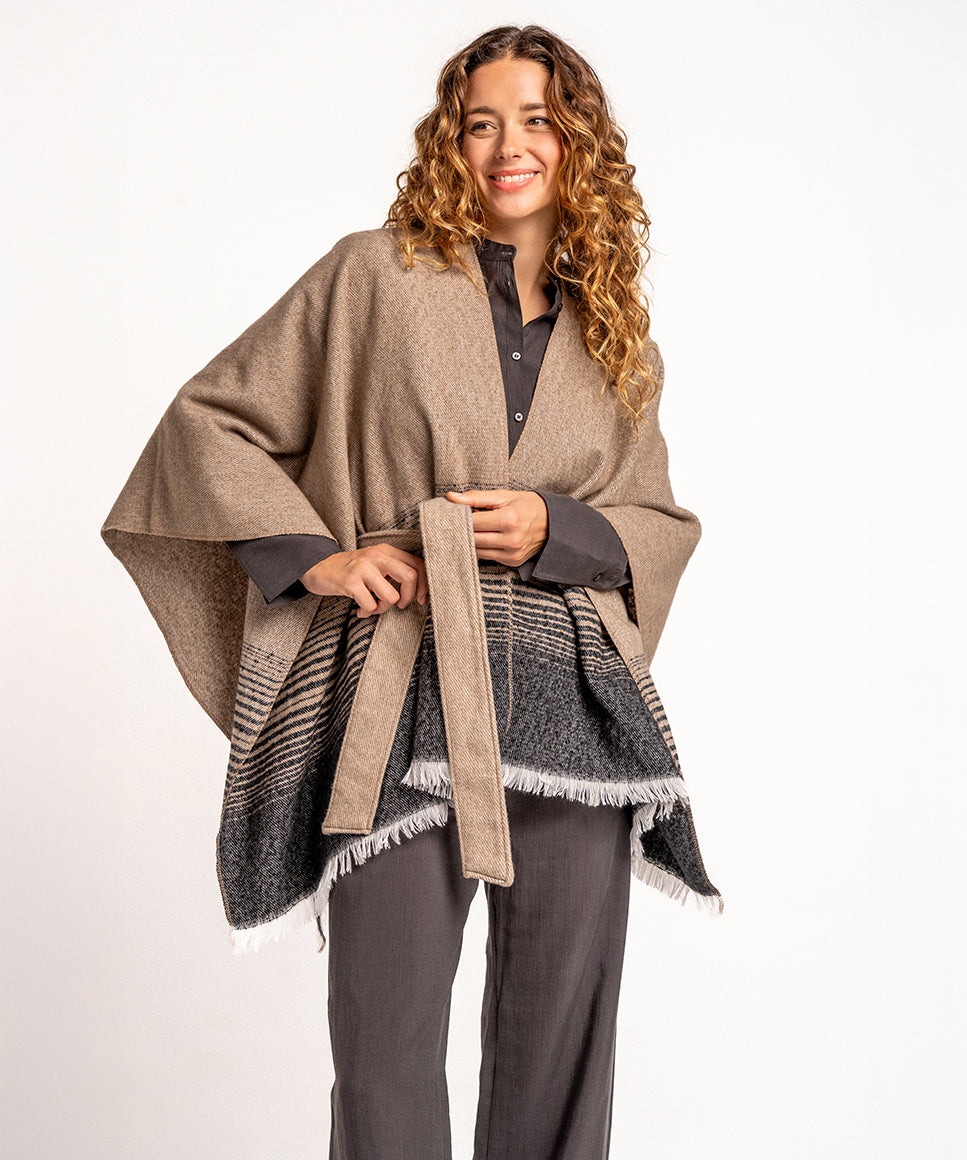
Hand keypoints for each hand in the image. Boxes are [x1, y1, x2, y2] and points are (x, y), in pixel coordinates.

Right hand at [300, 545, 427, 618]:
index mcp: (386, 550)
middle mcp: (376, 556)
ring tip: (372, 607)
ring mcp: (363, 568)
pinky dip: (367, 613)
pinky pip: (370, 605)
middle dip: (408, 597)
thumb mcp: (374, 563)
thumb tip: (419, 589)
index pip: (418, 564)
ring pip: (391, 596)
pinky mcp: (350, 582)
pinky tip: (360, 610)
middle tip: (399, 605)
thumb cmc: (350, 570)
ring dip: (383, 608)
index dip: (424, 585)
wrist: (316, 566)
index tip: (420, 599)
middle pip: (410, 577)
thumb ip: (394, 570)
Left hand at [444, 489, 548, 565]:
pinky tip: (486, 536)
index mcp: (509, 520)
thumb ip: (476, 497)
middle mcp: (511, 540)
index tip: (453, 512)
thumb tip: (451, 497)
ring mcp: (512, 554)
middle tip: (460, 519)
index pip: (472, 522)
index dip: (459, 517)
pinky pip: (487, 556)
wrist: (554, 523)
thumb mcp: (504, 496)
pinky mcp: (512, 561)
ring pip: (477, 550)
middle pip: (472, 538)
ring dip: (471, 539)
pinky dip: (482, 546)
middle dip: (463, 529)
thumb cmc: (528, 505)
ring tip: (475, 527)